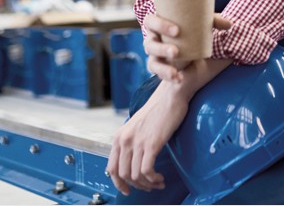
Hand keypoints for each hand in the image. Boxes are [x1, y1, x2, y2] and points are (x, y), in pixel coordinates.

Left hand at [107, 80, 189, 195]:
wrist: (171, 94)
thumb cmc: (159, 108)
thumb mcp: (138, 125)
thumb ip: (132, 140)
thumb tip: (133, 160)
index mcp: (119, 136)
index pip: (111, 168)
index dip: (118, 183)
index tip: (128, 189)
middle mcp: (125, 140)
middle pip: (123, 175)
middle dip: (136, 186)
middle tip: (148, 187)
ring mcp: (137, 142)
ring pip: (135, 176)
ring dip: (147, 184)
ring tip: (157, 183)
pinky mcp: (151, 144)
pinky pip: (147, 171)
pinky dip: (153, 179)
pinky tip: (160, 178)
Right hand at [144, 13, 232, 81]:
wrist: (192, 66)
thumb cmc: (194, 40)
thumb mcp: (204, 31)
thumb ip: (214, 23)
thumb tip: (229, 24)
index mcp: (160, 26)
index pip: (151, 21)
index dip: (160, 25)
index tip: (177, 31)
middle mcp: (153, 41)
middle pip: (148, 43)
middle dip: (161, 48)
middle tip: (176, 52)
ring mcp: (155, 57)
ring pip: (152, 61)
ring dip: (163, 67)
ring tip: (175, 71)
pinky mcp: (159, 70)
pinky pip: (159, 75)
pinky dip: (168, 77)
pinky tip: (179, 78)